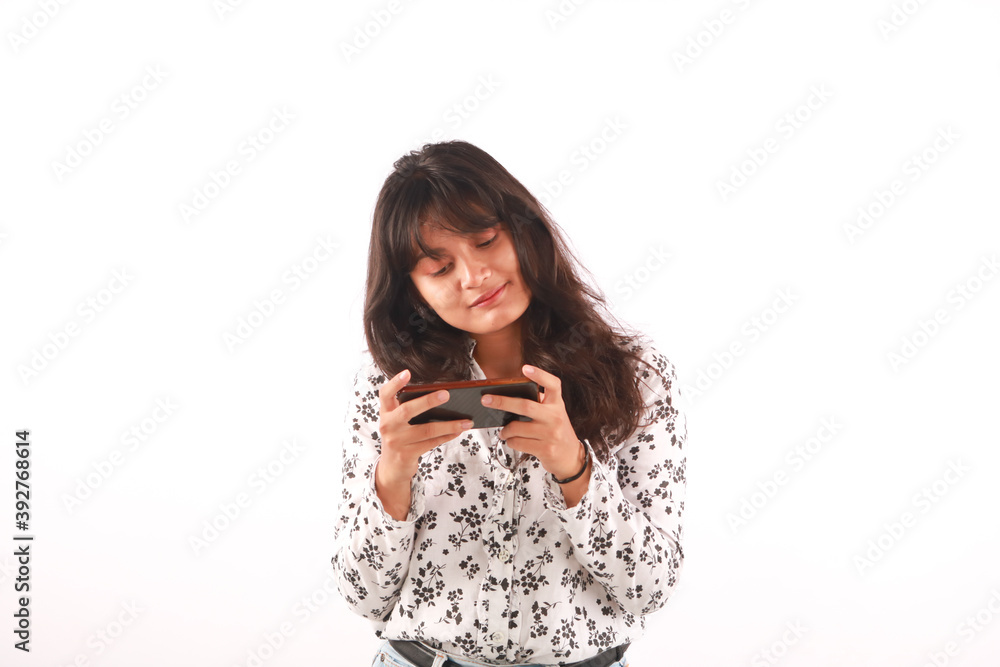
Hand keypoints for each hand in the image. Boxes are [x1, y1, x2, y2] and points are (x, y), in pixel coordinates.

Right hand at [377, 369, 471, 482]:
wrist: (391, 468)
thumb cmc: (400, 438)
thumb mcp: (398, 422)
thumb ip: (408, 409)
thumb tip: (440, 397)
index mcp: (386, 413)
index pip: (385, 394)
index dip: (395, 382)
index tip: (407, 372)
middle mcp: (388, 425)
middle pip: (407, 410)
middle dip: (428, 401)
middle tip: (446, 394)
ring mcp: (396, 441)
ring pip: (426, 429)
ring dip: (449, 425)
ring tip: (466, 421)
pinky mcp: (406, 454)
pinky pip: (431, 442)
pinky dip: (447, 436)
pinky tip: (458, 431)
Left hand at [482, 364, 584, 478]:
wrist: (570, 456)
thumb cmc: (555, 430)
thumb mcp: (552, 413)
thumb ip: (538, 404)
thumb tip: (507, 396)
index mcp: (557, 404)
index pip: (553, 384)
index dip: (540, 375)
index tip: (525, 368)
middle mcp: (555, 417)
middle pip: (525, 406)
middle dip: (502, 402)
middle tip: (486, 399)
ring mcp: (551, 434)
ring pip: (516, 428)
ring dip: (505, 430)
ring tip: (504, 431)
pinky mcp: (545, 449)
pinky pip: (517, 443)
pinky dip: (510, 441)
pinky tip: (513, 440)